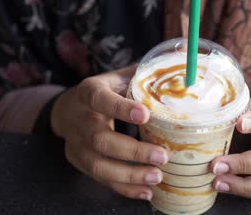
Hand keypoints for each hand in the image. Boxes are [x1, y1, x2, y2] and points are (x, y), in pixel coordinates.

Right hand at [51, 65, 168, 200]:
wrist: (67, 111)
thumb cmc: (102, 93)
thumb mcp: (116, 78)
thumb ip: (144, 73)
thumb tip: (183, 60)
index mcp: (89, 93)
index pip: (101, 99)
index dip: (121, 108)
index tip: (145, 115)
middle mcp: (80, 119)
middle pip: (100, 140)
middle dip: (132, 152)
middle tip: (163, 156)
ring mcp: (76, 144)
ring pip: (99, 165)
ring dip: (129, 175)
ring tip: (157, 177)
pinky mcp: (79, 161)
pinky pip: (100, 179)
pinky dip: (124, 188)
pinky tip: (146, 191)